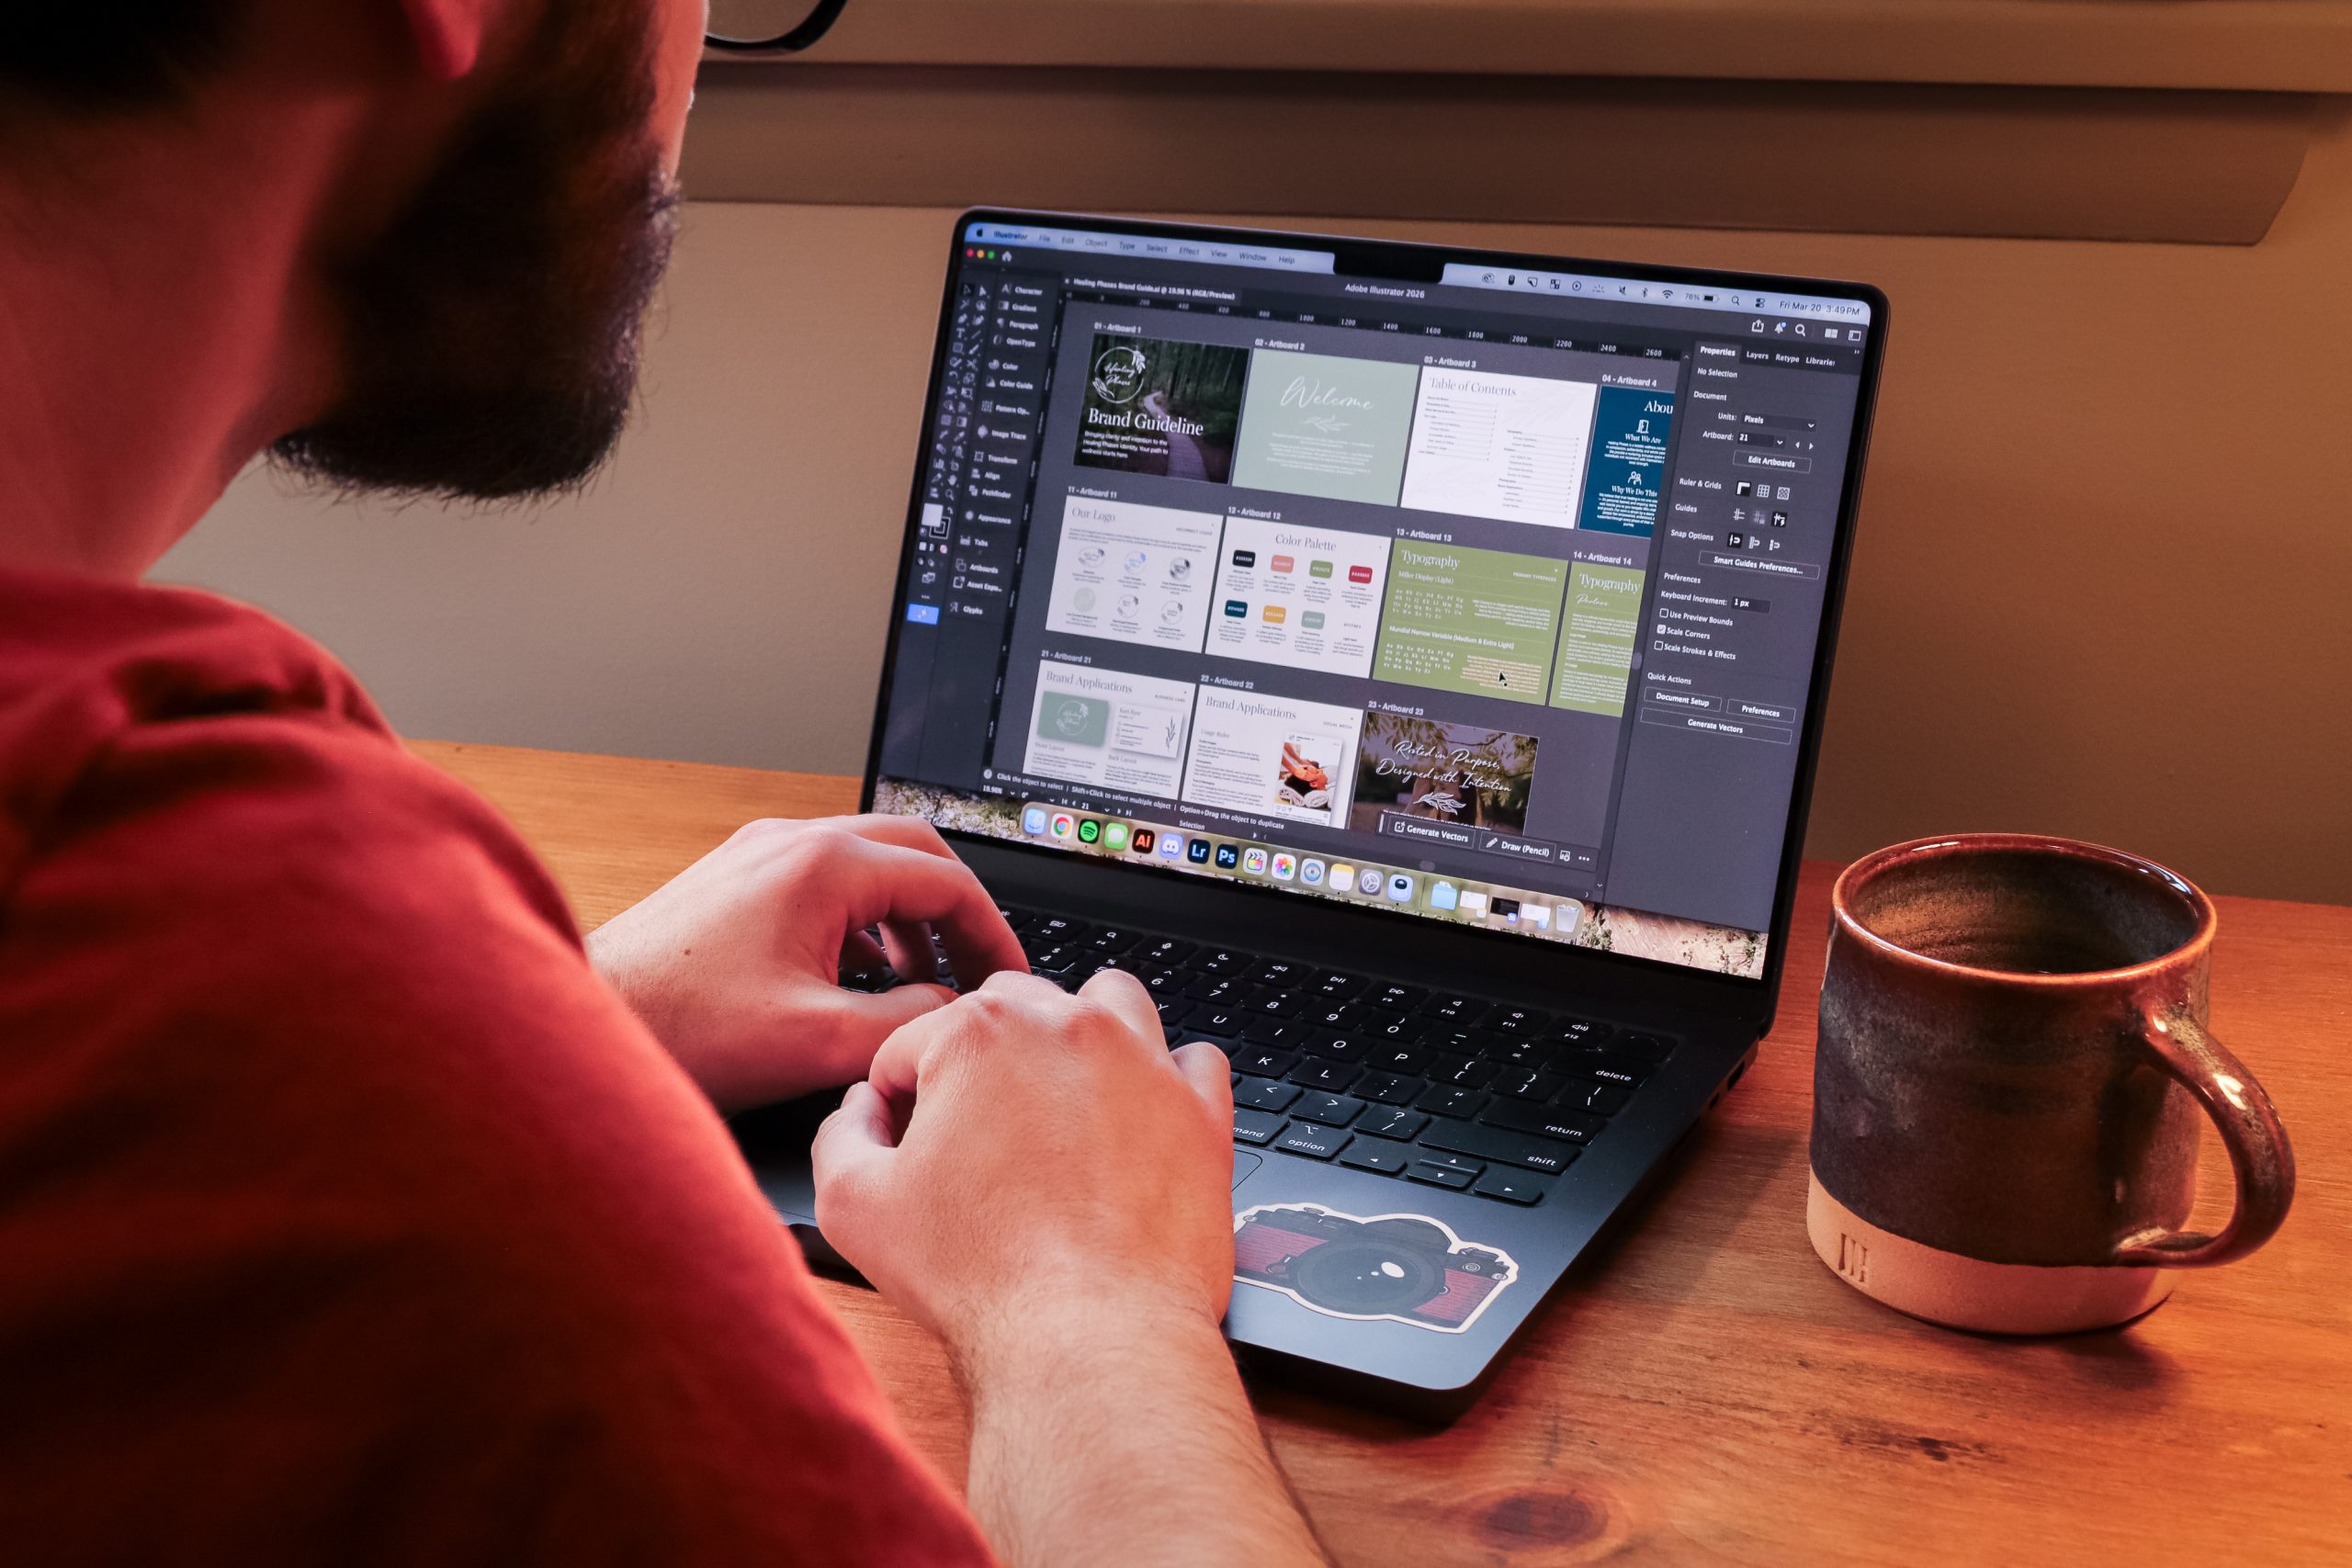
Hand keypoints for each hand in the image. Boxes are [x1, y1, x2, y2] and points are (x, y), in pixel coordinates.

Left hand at [586, 816, 1025, 1108]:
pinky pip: (824, 879)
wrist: (590, 1024)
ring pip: (868, 861)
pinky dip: (860, 918)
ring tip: (915, 983)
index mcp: (823, 865)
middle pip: (914, 850)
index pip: (947, 879)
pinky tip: (853, 978)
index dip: (991, 933)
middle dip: (955, 911)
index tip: (1005, 976)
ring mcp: (759, 854)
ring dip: (906, 916)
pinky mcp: (735, 878)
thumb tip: (950, 1008)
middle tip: (974, 968)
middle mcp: (791, 841)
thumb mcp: (817, 1040)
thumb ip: (905, 1019)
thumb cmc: (684, 1029)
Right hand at [809, 970, 1235, 1359]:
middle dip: (985, 1055)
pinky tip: (1139, 1120)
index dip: (898, 1097)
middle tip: (977, 1130)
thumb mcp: (854, 1207)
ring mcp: (1144, 1063)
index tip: (908, 1143)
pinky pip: (1193, 1060)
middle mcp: (1067, 1028)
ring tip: (1061, 1100)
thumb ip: (841, 1135)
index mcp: (979, 1034)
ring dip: (1079, 1035)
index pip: (915, 1041)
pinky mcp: (1200, 1111)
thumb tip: (861, 1110)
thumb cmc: (980, 1276)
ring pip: (1109, 1004)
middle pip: (1013, 1007)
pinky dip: (1166, 1079)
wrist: (1090, 1336)